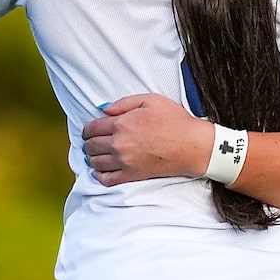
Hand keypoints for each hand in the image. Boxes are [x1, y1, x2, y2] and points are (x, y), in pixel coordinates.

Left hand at [83, 93, 214, 185]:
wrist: (191, 145)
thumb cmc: (174, 120)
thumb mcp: (150, 100)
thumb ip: (123, 103)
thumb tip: (104, 110)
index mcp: (121, 124)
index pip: (91, 128)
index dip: (87, 129)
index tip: (89, 130)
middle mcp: (119, 144)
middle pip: (90, 146)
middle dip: (88, 143)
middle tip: (92, 142)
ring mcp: (124, 162)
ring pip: (95, 163)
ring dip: (92, 158)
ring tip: (96, 155)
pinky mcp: (132, 175)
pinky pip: (106, 179)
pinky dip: (99, 175)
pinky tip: (102, 170)